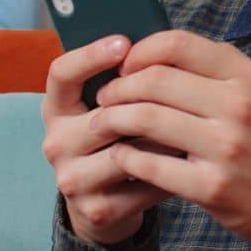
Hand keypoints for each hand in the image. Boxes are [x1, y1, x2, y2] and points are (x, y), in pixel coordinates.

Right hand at [41, 35, 173, 246]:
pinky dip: (173, 168)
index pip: (61, 73)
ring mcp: (72, 178)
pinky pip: (145, 180)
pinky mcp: (98, 209)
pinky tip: (193, 158)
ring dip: (165, 137)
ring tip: (195, 124)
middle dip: (146, 102)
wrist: (108, 202)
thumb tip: (160, 41)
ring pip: (127, 150)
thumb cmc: (120, 137)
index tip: (124, 42)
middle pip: (103, 113)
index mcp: (57, 107)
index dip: (90, 55)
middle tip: (184, 88)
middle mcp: (56, 142)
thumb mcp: (111, 105)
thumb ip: (125, 78)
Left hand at [92, 30, 250, 250]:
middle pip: (155, 80)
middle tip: (105, 97)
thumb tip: (164, 49)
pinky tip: (122, 155)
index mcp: (247, 77)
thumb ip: (222, 68)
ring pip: (146, 118)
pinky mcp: (211, 186)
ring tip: (103, 123)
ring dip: (113, 118)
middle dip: (118, 86)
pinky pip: (151, 165)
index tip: (126, 66)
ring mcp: (225, 148)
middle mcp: (238, 107)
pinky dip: (127, 156)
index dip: (141, 51)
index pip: (179, 44)